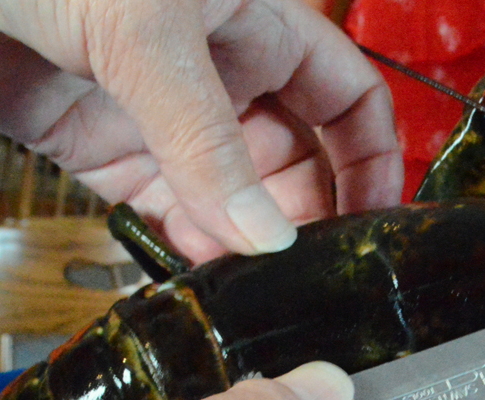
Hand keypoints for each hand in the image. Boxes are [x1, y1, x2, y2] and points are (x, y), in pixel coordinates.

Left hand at [0, 0, 402, 261]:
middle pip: (294, 162)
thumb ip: (207, 140)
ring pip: (230, 197)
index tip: (378, 222)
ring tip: (252, 286)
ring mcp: (163, 120)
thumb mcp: (146, 31)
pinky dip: (184, 245)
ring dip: (244, 242)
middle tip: (305, 275)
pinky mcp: (105, 153)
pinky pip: (164, 211)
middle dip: (305, 217)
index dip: (372, 159)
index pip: (347, 100)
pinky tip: (196, 272)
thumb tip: (266, 234)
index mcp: (257, 28)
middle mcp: (219, 77)